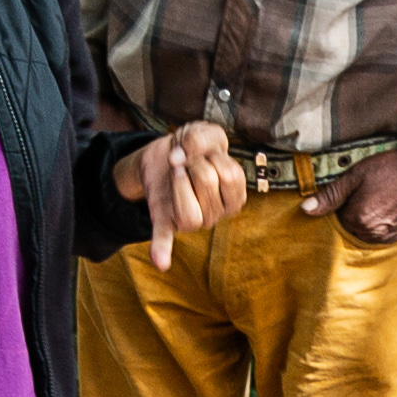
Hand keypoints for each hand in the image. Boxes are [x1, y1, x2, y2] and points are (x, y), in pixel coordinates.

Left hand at [118, 120, 243, 267]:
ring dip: (178, 177)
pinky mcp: (165, 221)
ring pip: (190, 207)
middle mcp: (218, 214)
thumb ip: (202, 138)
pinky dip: (162, 251)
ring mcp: (193, 221)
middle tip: (188, 160)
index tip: (204, 151)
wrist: (166, 154)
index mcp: (235, 197)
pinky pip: (165, 239)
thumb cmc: (194, 147)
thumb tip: (179, 158)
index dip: (211, 154)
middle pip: (207, 181)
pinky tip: (161, 263)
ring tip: (177, 170)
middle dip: (193, 160)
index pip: (229, 175)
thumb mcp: (206, 132)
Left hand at [318, 150, 396, 247]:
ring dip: (364, 220)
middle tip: (366, 193)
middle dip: (351, 213)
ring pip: (363, 232)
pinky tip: (385, 207)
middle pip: (349, 227)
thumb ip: (330, 195)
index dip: (340, 203)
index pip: (335, 218)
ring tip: (376, 199)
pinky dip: (377, 225)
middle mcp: (370, 233)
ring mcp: (385, 237)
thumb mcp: (355, 175)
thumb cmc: (389, 169)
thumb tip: (305, 210)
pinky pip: (378, 235)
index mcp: (356, 219)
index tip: (350, 191)